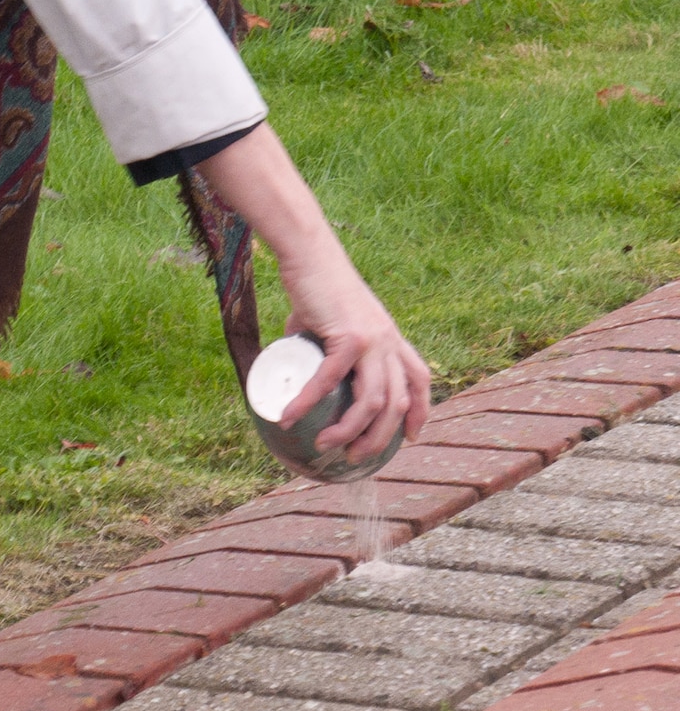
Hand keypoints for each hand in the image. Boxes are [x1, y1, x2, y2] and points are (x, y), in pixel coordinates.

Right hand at [195, 126, 431, 462]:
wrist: (309, 253)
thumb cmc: (315, 281)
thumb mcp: (330, 317)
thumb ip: (320, 338)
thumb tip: (296, 356)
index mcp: (391, 338)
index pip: (420, 380)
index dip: (421, 413)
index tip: (410, 438)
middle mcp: (390, 343)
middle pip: (397, 404)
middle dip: (379, 439)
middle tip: (354, 457)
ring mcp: (373, 341)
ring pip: (373, 402)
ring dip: (351, 431)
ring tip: (326, 446)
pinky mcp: (347, 336)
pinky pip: (329, 381)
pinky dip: (308, 402)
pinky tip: (290, 416)